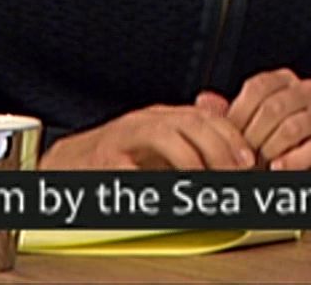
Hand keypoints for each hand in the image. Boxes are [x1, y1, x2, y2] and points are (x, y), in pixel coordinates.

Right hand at [38, 105, 253, 169]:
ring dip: (191, 160)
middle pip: (190, 122)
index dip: (231, 136)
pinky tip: (169, 194)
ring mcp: (122, 137)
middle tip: (234, 172)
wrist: (61, 166)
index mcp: (161, 118)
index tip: (248, 160)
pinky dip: (153, 180)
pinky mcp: (101, 160)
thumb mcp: (156, 147)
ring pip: (165, 135)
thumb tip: (232, 151)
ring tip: (206, 182)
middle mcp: (144, 122)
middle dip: (218, 147)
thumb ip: (189, 143)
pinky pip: (132, 167)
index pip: (205, 117)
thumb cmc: (112, 159)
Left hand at [196, 70, 310, 170]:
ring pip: (292, 128)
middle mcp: (307, 91)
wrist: (308, 161)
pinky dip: (293, 161)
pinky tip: (278, 169)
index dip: (239, 113)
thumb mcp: (247, 123)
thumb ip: (227, 112)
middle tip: (242, 156)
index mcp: (284, 80)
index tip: (229, 136)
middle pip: (273, 108)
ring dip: (270, 151)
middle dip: (253, 137)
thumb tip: (204, 100)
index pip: (258, 87)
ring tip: (259, 165)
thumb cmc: (272, 139)